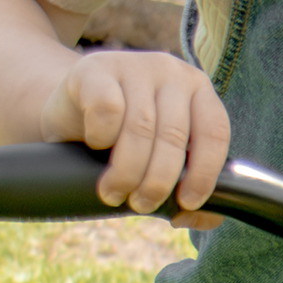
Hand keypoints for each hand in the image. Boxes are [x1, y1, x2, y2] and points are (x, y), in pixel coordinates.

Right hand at [46, 48, 231, 214]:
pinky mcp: (94, 67)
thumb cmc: (121, 140)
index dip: (204, 174)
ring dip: (127, 171)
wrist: (68, 110)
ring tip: (114, 192)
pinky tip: (96, 146)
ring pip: (141, 128)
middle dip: (157, 181)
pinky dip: (102, 137)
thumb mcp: (158, 160)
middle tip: (140, 204)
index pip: (215, 133)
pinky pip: (107, 109)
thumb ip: (186, 187)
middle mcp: (172, 72)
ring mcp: (134, 64)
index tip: (186, 203)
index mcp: (199, 91)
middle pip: (174, 136)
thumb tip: (202, 217)